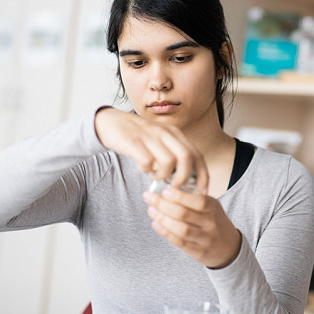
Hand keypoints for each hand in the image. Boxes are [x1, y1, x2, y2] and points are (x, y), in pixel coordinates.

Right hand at [94, 107, 208, 192]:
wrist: (110, 122)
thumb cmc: (138, 136)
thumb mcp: (160, 140)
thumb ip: (174, 153)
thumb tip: (187, 179)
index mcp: (175, 134)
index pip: (197, 155)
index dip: (203, 175)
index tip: (203, 191)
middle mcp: (165, 133)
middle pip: (187, 157)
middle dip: (185, 178)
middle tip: (175, 188)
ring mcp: (150, 136)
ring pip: (169, 161)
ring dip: (164, 175)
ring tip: (155, 176)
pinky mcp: (134, 142)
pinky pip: (148, 162)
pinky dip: (147, 170)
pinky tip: (144, 169)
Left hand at [143, 187, 241, 268]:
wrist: (229, 247)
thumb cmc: (214, 222)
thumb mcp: (211, 207)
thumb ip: (193, 200)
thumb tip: (166, 190)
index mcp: (213, 208)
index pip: (197, 201)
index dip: (179, 196)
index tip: (164, 190)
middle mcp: (210, 223)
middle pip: (184, 214)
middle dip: (163, 204)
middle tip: (149, 197)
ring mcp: (205, 239)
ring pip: (181, 229)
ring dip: (162, 218)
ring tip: (151, 210)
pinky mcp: (198, 252)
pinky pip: (179, 242)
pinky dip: (165, 232)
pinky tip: (156, 224)